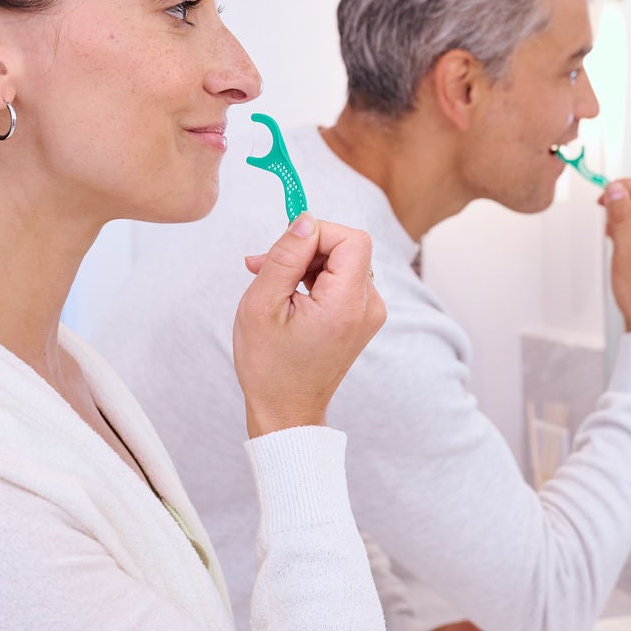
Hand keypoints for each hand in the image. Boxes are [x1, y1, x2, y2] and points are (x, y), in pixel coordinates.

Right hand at [233, 214, 386, 436]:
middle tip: (265, 265)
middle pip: (347, 248)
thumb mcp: (262, 305)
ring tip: (270, 283)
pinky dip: (314, 279)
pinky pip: (341, 280)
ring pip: (342, 261)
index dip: (317, 231)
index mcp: (346, 304)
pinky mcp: (361, 317)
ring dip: (305, 263)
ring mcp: (368, 314)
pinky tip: (286, 294)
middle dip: (306, 248)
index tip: (284, 245)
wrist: (286, 410)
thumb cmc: (269, 366)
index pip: (351, 239)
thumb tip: (305, 219)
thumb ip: (286, 256)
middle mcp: (368, 307)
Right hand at [603, 178, 630, 339]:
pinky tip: (617, 244)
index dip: (623, 186)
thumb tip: (615, 190)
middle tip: (604, 216)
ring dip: (622, 217)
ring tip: (611, 236)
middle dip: (620, 201)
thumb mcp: (625, 252)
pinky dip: (626, 229)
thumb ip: (620, 217)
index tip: (604, 195)